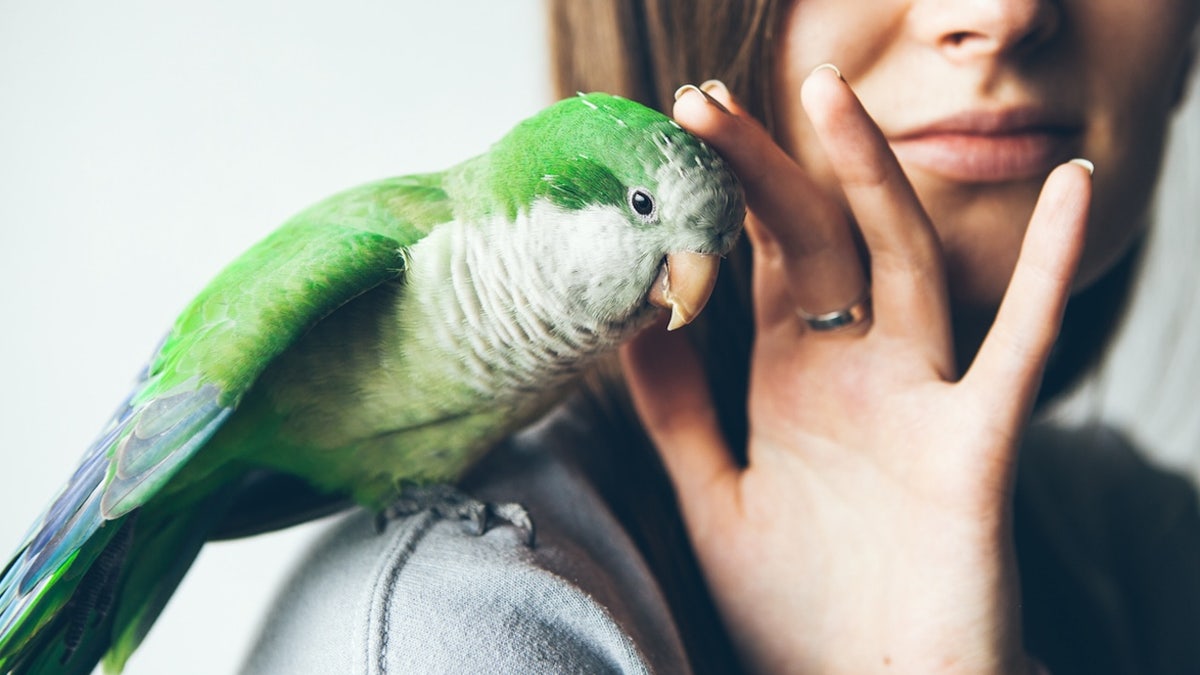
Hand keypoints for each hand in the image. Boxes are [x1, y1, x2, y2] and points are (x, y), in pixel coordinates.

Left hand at [620, 67, 1090, 672]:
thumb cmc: (801, 611)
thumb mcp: (719, 502)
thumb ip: (682, 418)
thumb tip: (636, 326)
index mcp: (794, 384)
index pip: (758, 264)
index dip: (717, 204)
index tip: (668, 143)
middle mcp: (856, 374)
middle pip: (812, 243)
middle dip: (762, 170)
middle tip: (701, 103)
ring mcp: (919, 399)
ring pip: (902, 263)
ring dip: (868, 178)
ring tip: (826, 94)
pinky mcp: (975, 445)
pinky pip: (1020, 349)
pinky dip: (1052, 271)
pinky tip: (1072, 193)